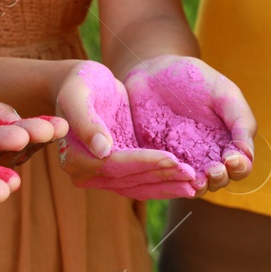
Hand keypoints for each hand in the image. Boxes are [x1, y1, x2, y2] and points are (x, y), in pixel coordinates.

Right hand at [54, 61, 205, 198]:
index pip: (115, 165)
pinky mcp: (118, 172)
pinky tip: (186, 183)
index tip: (172, 159)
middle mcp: (86, 174)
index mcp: (76, 158)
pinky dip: (163, 183)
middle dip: (162, 177)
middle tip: (192, 175)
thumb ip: (86, 122)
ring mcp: (102, 177)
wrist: (82, 85)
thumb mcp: (78, 95)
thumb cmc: (80, 84)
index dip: (145, 163)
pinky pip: (141, 182)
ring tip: (194, 185)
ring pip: (138, 187)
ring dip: (166, 186)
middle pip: (129, 180)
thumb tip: (102, 151)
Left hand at [125, 55, 256, 191]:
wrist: (153, 71)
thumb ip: (240, 120)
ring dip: (200, 186)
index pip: (241, 165)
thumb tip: (247, 153)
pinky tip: (174, 175)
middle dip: (221, 179)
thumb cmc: (193, 78)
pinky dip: (173, 182)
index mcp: (228, 140)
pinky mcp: (158, 160)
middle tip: (213, 170)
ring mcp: (182, 160)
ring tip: (197, 179)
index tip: (232, 159)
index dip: (240, 167)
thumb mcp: (224, 93)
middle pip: (221, 180)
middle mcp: (208, 155)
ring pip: (195, 186)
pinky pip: (167, 179)